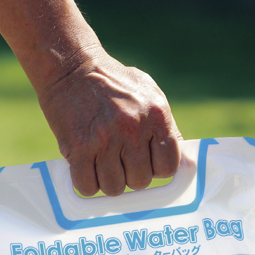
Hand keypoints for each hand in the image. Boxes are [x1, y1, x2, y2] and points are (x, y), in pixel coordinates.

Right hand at [38, 47, 181, 196]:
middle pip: (141, 181)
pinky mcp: (78, 147)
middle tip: (119, 160)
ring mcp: (105, 139)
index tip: (146, 162)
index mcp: (156, 116)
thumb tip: (184, 160)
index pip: (168, 167)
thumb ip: (166, 127)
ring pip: (114, 189)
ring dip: (108, 182)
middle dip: (130, 175)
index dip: (156, 169)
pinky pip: (87, 187)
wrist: (70, 65)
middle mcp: (133, 128)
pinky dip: (86, 184)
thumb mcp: (149, 94)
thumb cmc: (112, 82)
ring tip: (102, 163)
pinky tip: (85, 168)